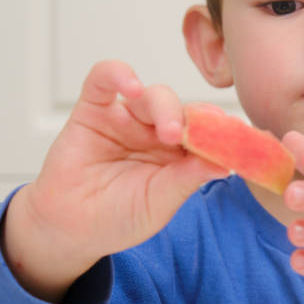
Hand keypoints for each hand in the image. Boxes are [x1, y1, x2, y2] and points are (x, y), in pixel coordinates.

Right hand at [3, 60, 228, 301]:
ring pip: (153, 96)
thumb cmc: (118, 215)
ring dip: (165, 108)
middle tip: (191, 140)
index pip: (205, 133)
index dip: (219, 132)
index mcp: (179, 154)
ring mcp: (127, 118)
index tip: (233, 137)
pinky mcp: (93, 109)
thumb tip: (227, 165)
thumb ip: (187, 180)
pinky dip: (118, 75)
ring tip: (168, 131)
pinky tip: (130, 87)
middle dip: (193, 122)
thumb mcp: (159, 203)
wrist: (70, 228)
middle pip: (183, 112)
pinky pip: (105, 79)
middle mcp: (156, 132)